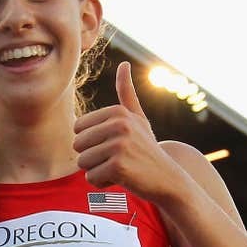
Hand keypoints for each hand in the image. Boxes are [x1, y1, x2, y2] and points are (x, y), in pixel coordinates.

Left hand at [72, 62, 184, 203]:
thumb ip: (127, 93)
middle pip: (77, 145)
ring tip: (120, 168)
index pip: (78, 128)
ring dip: (98, 170)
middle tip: (118, 158)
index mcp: (117, 112)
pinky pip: (91, 178)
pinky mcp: (118, 166)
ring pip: (83, 162)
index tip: (114, 144)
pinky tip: (123, 178)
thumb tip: (124, 63)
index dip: (92, 142)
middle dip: (93, 157)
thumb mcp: (137, 118)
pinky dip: (103, 183)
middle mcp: (119, 125)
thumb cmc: (146, 148)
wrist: (169, 179)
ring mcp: (119, 145)